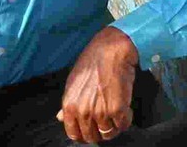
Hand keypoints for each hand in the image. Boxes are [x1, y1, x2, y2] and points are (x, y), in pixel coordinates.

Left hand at [58, 26, 138, 143]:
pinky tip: (125, 107)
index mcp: (70, 105)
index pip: (74, 134)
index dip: (84, 133)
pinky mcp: (117, 110)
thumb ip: (68, 103)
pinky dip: (126, 119)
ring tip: (116, 110)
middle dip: (100, 130)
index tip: (91, 128)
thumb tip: (60, 117)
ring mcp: (101, 112)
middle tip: (107, 118)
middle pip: (93, 137)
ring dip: (114, 124)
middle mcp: (83, 112)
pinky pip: (123, 125)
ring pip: (109, 133)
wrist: (112, 49)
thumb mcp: (73, 81)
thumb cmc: (93, 61)